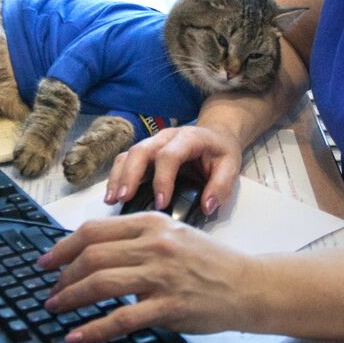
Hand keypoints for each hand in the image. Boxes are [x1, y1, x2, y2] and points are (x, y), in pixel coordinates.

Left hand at [37, 213, 258, 342]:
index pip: (94, 230)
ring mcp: (162, 276)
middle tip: (51, 292)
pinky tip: (76, 336)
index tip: (46, 262)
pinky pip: (120, 318)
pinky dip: (92, 329)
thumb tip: (93, 255)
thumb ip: (137, 240)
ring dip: (70, 298)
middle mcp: (154, 245)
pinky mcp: (168, 307)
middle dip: (62, 276)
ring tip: (56, 308)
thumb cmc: (210, 264)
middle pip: (91, 256)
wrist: (248, 285)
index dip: (62, 247)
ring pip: (100, 283)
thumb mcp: (174, 236)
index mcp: (152, 223)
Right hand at [104, 125, 243, 216]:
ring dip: (118, 177)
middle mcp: (166, 137)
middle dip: (130, 176)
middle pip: (141, 151)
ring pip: (129, 154)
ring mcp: (152, 142)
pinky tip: (113, 195)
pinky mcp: (145, 152)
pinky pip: (126, 160)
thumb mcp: (231, 166)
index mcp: (189, 138)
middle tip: (124, 199)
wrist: (216, 135)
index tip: (161, 203)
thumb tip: (207, 207)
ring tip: (112, 200)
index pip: (169, 155)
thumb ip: (221, 186)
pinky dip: (117, 176)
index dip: (162, 179)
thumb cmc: (221, 152)